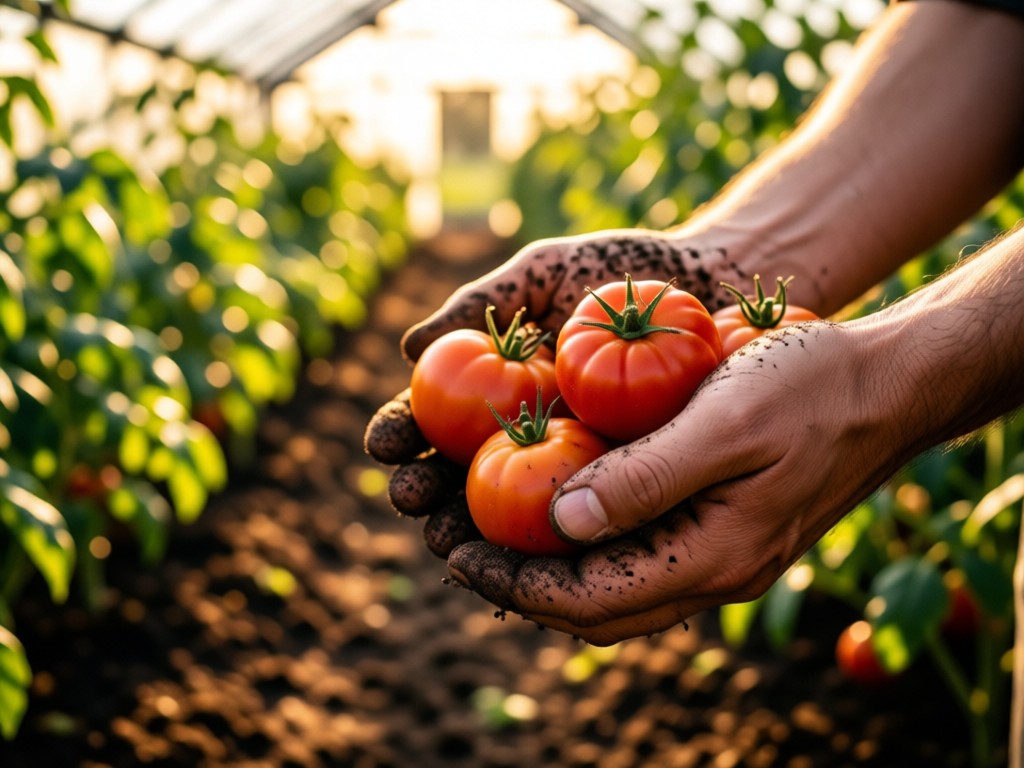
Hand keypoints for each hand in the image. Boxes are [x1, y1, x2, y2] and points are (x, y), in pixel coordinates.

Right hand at [363, 229, 745, 555]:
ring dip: (471, 531)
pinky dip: (548, 543)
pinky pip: (581, 521)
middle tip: (414, 503)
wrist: (711, 282)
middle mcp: (525, 432)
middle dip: (426, 496)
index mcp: (497, 387)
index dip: (402, 435)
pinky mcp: (623, 483)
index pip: (432, 420)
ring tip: (450, 541)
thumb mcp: (546, 272)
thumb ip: (484, 299)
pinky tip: (526, 556)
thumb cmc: (623, 269)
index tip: (385, 444)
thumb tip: (410, 347)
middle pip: (457, 476)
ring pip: (509, 512)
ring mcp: (574, 464)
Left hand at [446, 319, 914, 644]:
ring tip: (497, 532)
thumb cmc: (811, 388)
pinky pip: (646, 556)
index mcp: (712, 557)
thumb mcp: (722, 422)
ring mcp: (726, 555)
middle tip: (460, 545)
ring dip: (555, 569)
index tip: (457, 551)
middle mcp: (716, 572)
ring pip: (619, 588)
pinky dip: (595, 544)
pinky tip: (565, 506)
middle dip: (523, 585)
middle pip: (597, 609)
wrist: (890, 384)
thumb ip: (644, 479)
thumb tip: (561, 524)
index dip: (515, 583)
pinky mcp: (730, 530)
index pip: (590, 600)